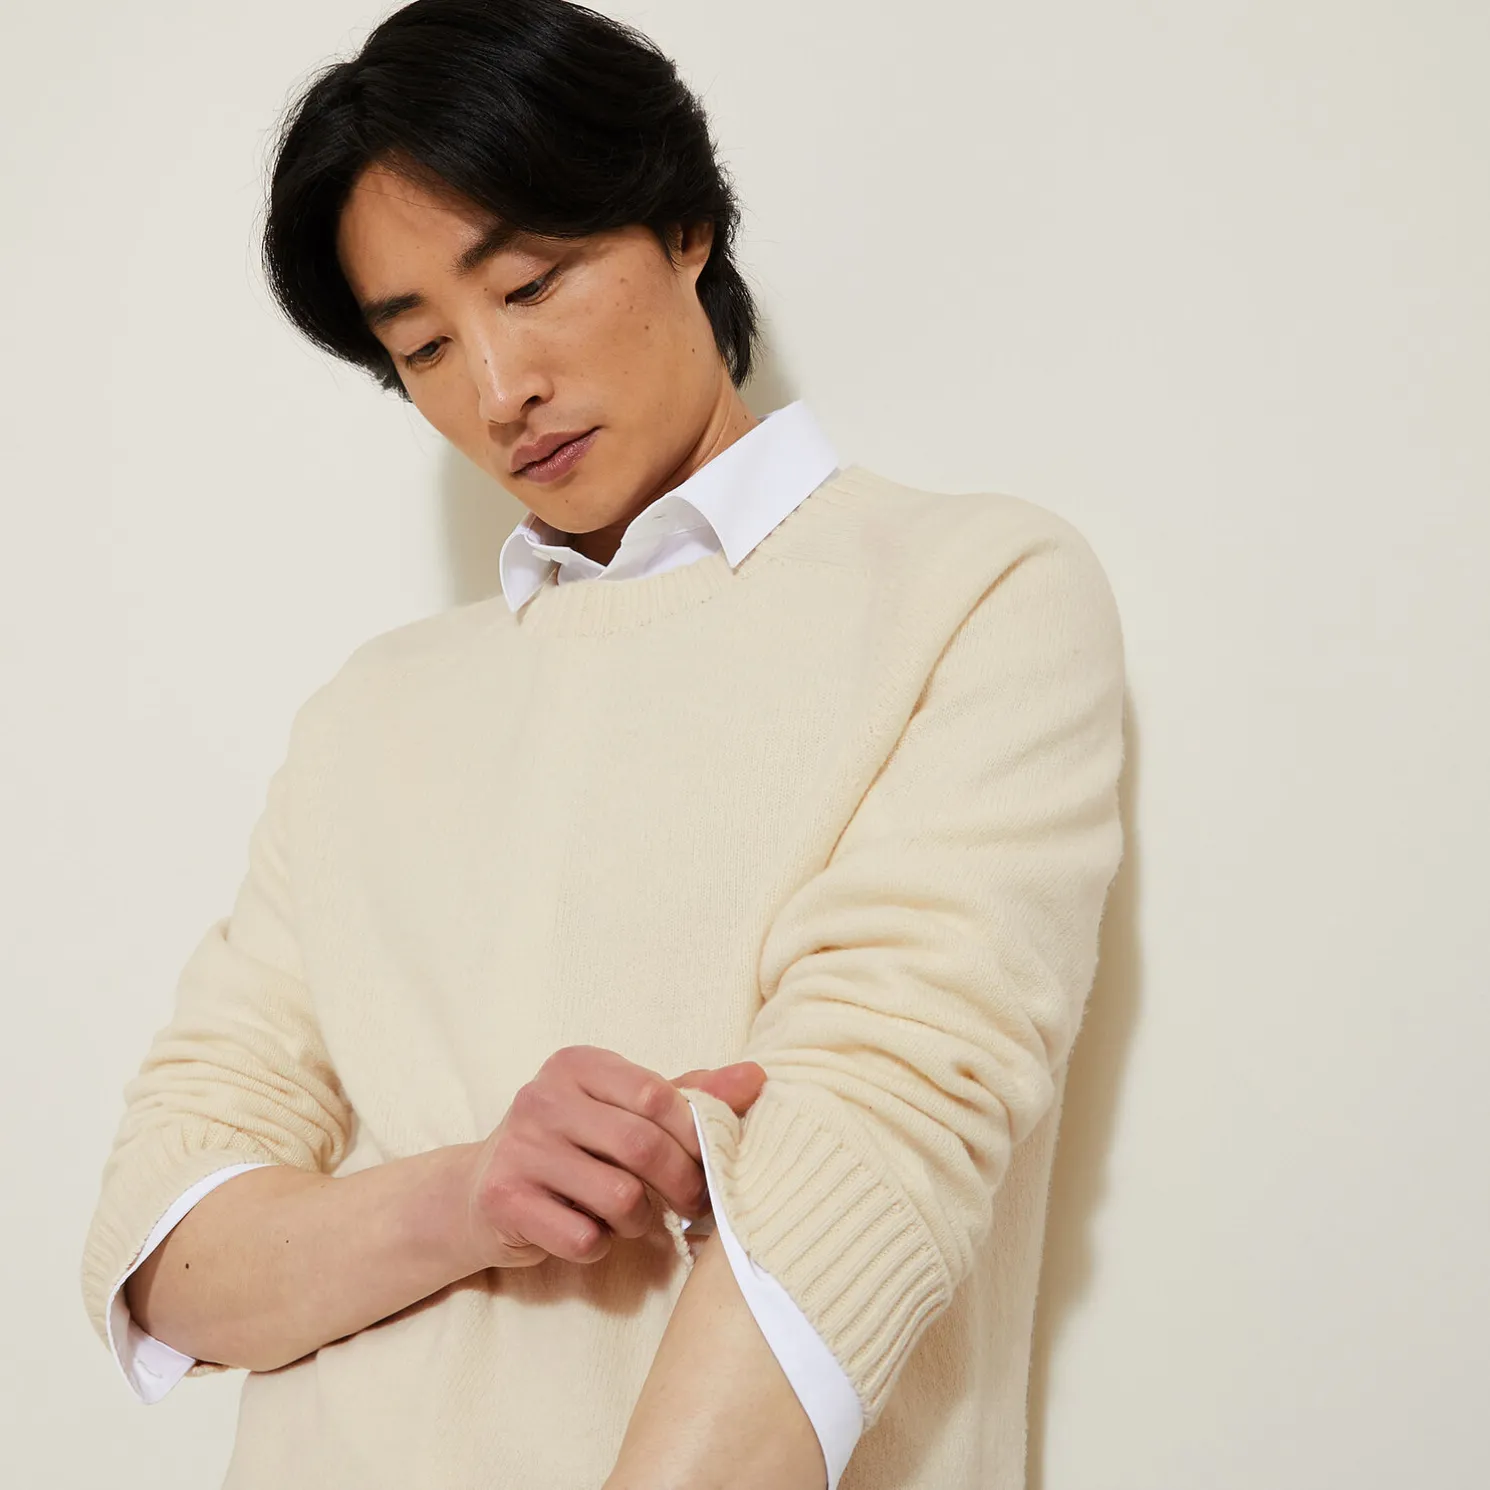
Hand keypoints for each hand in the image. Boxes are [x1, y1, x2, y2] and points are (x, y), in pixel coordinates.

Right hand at [460, 1045, 764, 1269]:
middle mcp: (542, 1098)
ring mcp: (519, 1149)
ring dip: (639, 1220)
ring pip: (619, 1196)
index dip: (695, 1136)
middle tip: (692, 1203)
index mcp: (577, 1065)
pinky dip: (600, 1245)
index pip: (656, 1095)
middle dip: (681, 1184)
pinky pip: (583, 1236)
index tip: (712, 1162)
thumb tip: (757, 1076)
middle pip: (642, 1145)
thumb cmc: (572, 1147)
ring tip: (631, 1217)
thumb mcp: (624, 1111)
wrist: (479, 1193)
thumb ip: (688, 1095)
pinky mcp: (504, 1201)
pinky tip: (589, 1232)